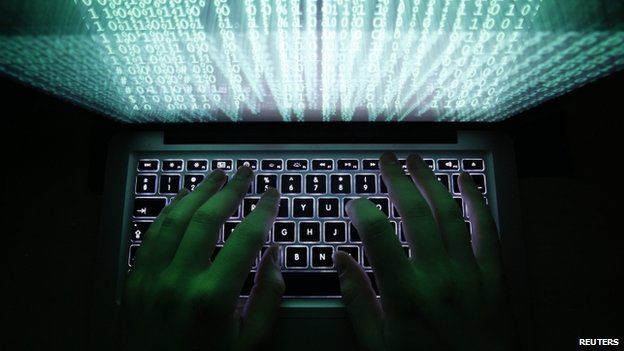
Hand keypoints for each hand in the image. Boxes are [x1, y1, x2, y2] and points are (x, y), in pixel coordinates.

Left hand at [121, 167, 283, 350]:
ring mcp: (150, 280)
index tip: (272, 194)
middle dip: (230, 190)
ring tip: (215, 176)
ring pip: (174, 220)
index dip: (263, 211)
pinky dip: (167, 212)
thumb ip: (269, 296)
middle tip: (245, 172)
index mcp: (212, 298)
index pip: (245, 238)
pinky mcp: (133, 282)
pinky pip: (150, 235)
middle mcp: (178, 281)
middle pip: (207, 219)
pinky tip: (180, 198)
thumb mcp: (251, 342)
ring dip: (197, 193)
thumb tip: (275, 253)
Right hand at [336, 153, 515, 350]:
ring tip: (417, 161)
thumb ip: (357, 298)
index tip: (354, 202)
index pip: (378, 236)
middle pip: (415, 213)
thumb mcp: (377, 343)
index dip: (362, 211)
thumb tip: (340, 259)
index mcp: (405, 294)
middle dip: (397, 180)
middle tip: (386, 159)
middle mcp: (438, 276)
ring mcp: (469, 273)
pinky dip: (476, 201)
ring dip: (431, 181)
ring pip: (449, 213)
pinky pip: (487, 229)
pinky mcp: (493, 275)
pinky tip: (466, 181)